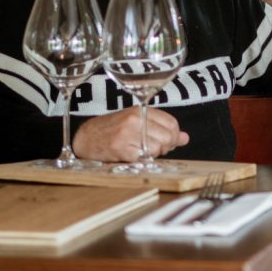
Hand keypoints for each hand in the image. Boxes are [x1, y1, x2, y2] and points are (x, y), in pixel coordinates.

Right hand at [72, 107, 188, 161]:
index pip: (171, 123)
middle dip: (165, 146)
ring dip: (154, 154)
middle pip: (167, 137)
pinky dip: (141, 160)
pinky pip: (143, 158)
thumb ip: (161, 128)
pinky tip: (131, 155)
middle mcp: (135, 120)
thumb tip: (185, 138)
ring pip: (157, 149)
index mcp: (140, 111)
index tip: (168, 140)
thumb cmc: (112, 129)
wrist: (86, 137)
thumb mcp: (137, 122)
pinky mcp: (122, 150)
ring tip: (142, 151)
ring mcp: (128, 135)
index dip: (174, 135)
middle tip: (155, 148)